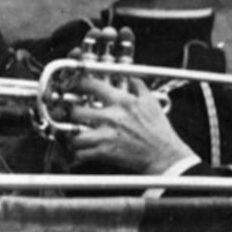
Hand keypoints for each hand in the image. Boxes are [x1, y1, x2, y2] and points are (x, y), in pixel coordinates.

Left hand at [62, 80, 191, 174]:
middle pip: (75, 111)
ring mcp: (106, 135)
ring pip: (73, 134)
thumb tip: (129, 76)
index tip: (70, 85)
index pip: (90, 85)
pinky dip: (77, 152)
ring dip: (70, 135)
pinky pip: (80, 153)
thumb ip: (138, 86)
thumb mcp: (151, 101)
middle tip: (68, 114)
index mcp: (121, 101)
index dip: (75, 83)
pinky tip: (80, 149)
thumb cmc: (158, 130)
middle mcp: (111, 116)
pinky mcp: (104, 153)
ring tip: (72, 134)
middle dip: (68, 113)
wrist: (163, 154)